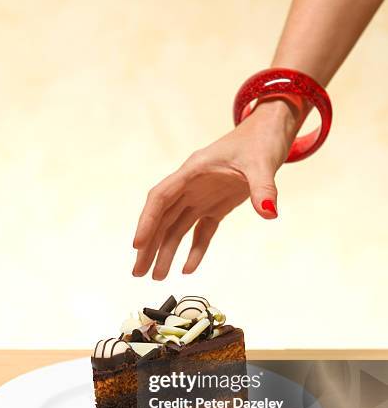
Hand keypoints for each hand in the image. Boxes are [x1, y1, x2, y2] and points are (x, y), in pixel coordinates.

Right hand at [132, 98, 301, 279]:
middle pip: (163, 218)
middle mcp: (192, 185)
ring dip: (166, 251)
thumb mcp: (262, 162)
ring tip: (157, 276)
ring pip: (177, 227)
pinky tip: (188, 268)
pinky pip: (201, 231)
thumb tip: (268, 212)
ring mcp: (202, 196)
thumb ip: (263, 188)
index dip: (148, 221)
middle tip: (138, 271)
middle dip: (149, 245)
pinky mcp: (216, 205)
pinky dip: (195, 250)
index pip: (161, 198)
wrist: (270, 131)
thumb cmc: (261, 139)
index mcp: (193, 170)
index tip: (138, 244)